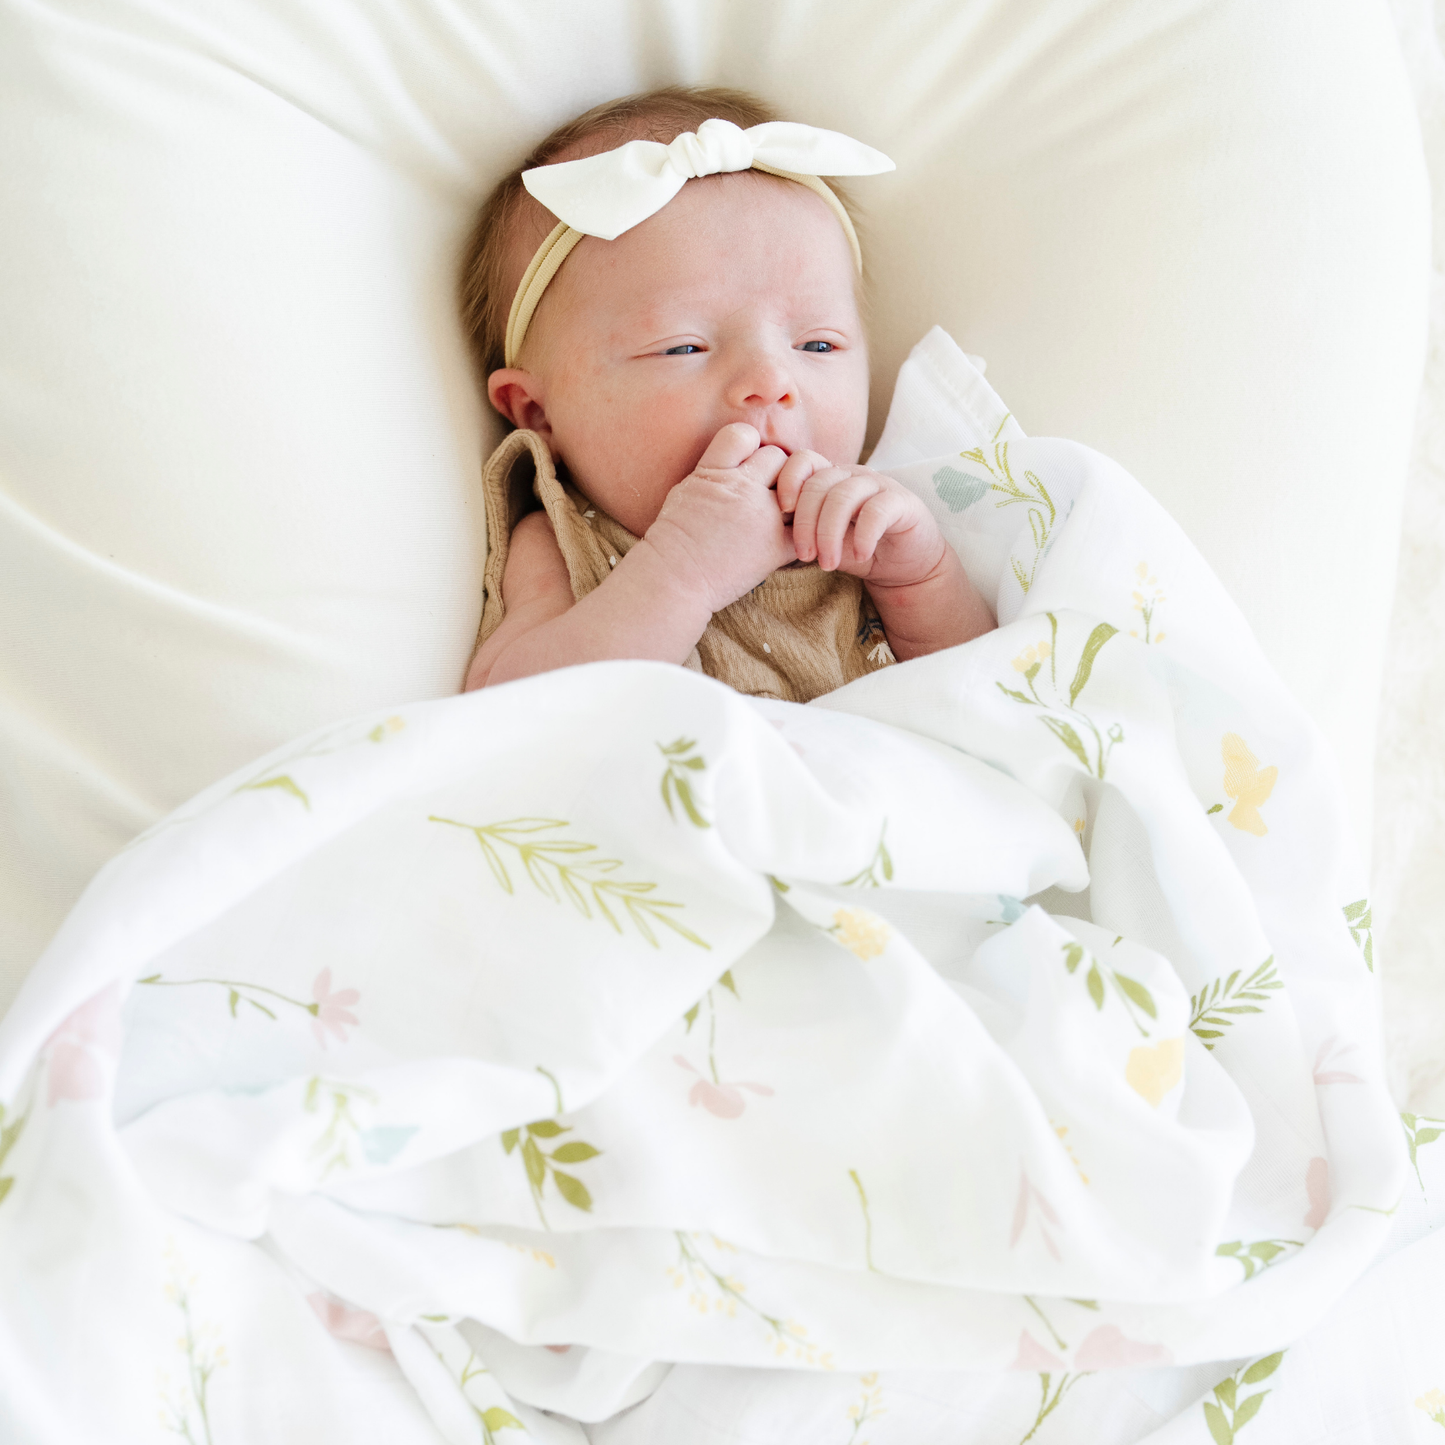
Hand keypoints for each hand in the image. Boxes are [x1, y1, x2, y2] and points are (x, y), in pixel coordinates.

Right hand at [640, 423, 797, 612]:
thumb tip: (732, 467)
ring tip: (784, 515)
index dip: (750, 446)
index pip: (743, 435)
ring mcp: (761, 517)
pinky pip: (805, 528)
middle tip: (771, 494)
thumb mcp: (684, 493)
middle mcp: (740, 488)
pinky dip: (804, 533)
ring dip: (795, 498)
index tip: (747, 465)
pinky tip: (793, 541)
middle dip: (777, 472)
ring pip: (798, 487)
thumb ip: (711, 476)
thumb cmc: (671, 544)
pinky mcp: (775, 547)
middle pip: (777, 457)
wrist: (672, 582)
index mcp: (713, 473)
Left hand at [775, 452, 946, 589]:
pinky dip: (864, 535)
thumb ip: (798, 531)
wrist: (903, 566)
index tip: (782, 515)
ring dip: (829, 534)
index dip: (788, 481)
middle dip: (805, 523)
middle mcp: (852, 476)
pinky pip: (877, 510)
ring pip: (844, 496)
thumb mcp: (821, 541)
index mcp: (829, 479)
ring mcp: (879, 485)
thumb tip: (762, 535)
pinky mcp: (903, 502)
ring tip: (827, 564)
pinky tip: (860, 554)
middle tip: (805, 556)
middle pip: (819, 483)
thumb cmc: (856, 551)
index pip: (802, 461)